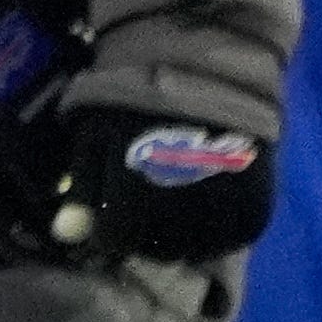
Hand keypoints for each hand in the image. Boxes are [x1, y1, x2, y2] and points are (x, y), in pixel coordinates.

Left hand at [49, 108, 277, 261]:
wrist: (202, 70)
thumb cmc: (134, 103)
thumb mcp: (95, 141)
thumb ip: (83, 193)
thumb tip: (65, 236)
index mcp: (132, 203)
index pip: (115, 242)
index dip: (109, 229)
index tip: (112, 210)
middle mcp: (179, 218)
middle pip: (158, 252)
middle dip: (145, 236)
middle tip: (146, 206)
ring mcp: (221, 215)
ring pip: (198, 250)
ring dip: (184, 237)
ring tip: (177, 205)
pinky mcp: (256, 207)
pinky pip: (237, 238)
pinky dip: (222, 230)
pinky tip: (209, 206)